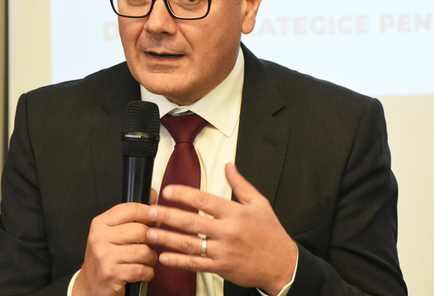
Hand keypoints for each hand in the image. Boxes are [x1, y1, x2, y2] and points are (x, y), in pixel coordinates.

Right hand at [73, 190, 157, 295]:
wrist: (90, 285)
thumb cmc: (106, 257)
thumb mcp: (113, 232)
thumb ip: (133, 215)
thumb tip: (152, 194)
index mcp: (100, 223)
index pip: (130, 209)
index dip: (148, 212)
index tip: (156, 219)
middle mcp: (100, 238)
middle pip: (140, 230)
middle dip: (151, 239)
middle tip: (151, 244)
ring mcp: (105, 256)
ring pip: (143, 251)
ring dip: (151, 258)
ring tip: (146, 260)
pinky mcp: (112, 274)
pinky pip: (141, 269)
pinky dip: (147, 272)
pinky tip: (142, 271)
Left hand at [145, 163, 296, 294]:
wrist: (283, 265)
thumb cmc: (271, 234)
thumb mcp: (259, 203)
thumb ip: (240, 184)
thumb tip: (228, 166)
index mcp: (235, 213)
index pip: (204, 200)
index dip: (183, 194)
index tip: (167, 191)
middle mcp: (227, 231)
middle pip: (191, 221)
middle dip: (167, 215)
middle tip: (150, 212)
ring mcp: (223, 251)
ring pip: (189, 243)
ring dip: (167, 238)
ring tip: (150, 232)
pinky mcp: (221, 268)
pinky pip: (195, 264)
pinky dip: (178, 261)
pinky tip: (164, 257)